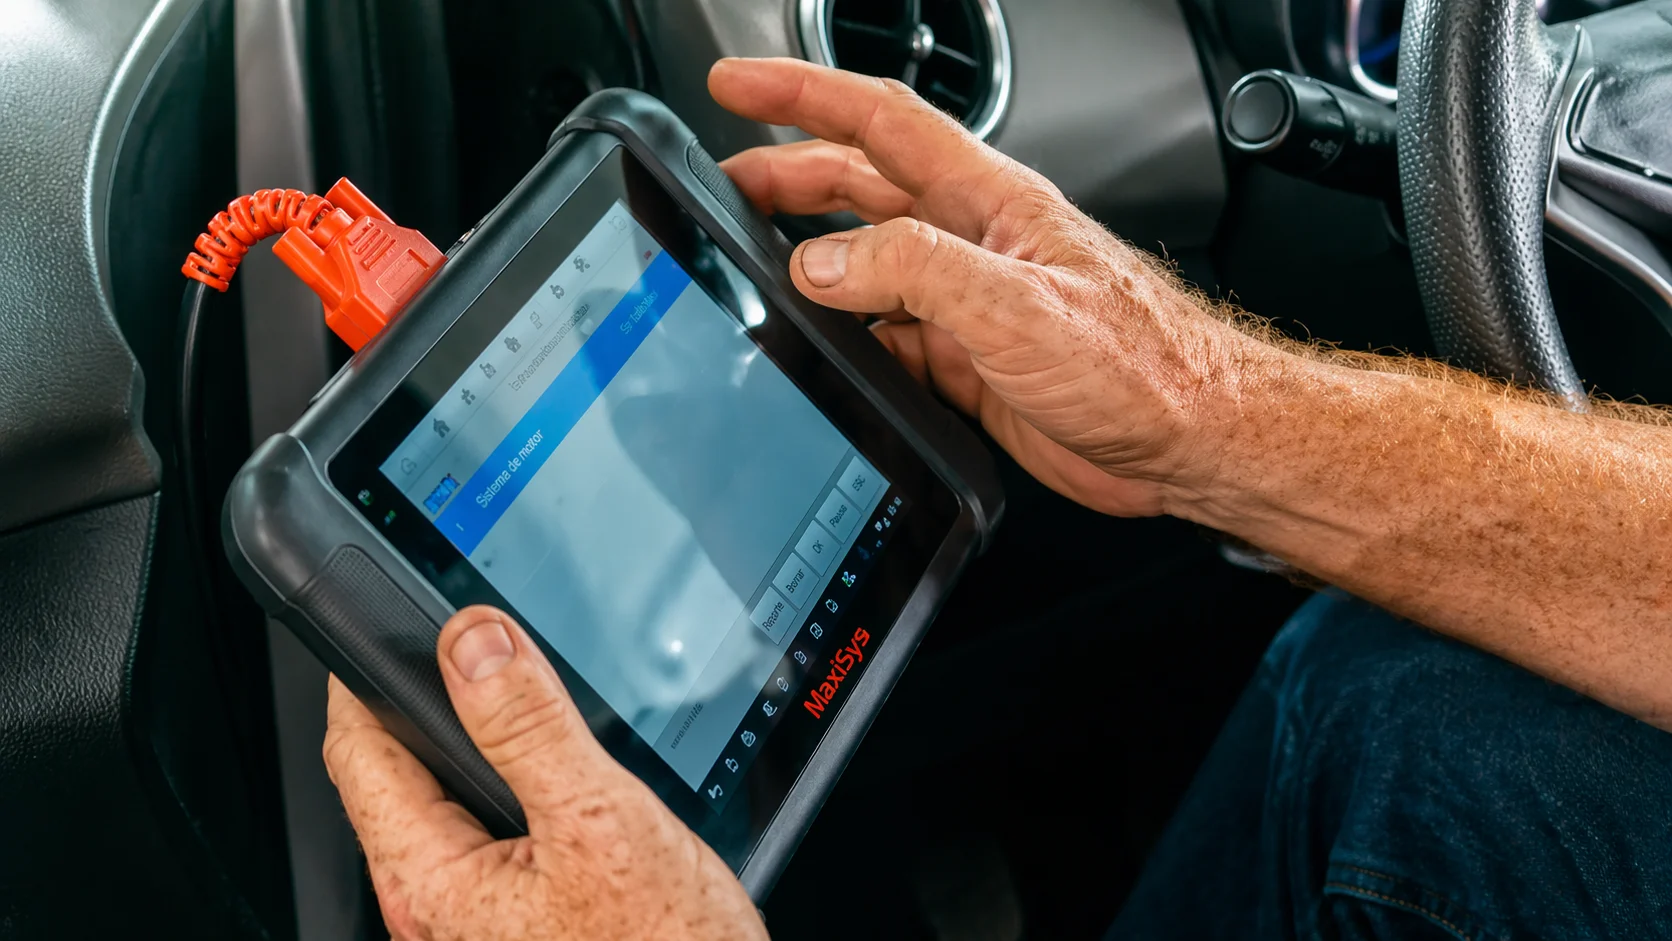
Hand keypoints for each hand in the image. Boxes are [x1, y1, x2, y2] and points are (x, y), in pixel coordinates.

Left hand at [323, 606, 764, 940]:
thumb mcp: (600, 818)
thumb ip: (529, 727)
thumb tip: (474, 645)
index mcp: (435, 883)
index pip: (358, 756)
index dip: (363, 678)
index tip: (383, 621)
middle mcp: (440, 912)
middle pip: (394, 783)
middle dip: (417, 706)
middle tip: (456, 645)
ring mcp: (478, 924)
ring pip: (445, 812)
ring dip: (468, 748)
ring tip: (508, 695)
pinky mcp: (520, 926)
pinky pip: (488, 842)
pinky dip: (508, 789)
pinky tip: (555, 773)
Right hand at [711, 58, 1259, 516]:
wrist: (1191, 440)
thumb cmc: (1143, 363)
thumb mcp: (1017, 303)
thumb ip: (914, 271)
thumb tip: (825, 262)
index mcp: (989, 202)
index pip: (881, 122)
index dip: (803, 94)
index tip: (740, 83)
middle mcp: (974, 243)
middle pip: (861, 186)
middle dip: (787, 174)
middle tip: (725, 179)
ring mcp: (970, 302)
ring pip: (867, 265)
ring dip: (809, 260)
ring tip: (752, 259)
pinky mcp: (970, 361)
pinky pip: (886, 337)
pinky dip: (845, 338)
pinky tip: (822, 346)